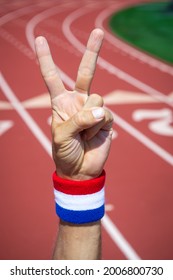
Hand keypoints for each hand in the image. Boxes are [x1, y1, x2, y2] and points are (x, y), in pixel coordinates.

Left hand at [35, 29, 112, 179]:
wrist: (80, 169)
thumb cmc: (65, 152)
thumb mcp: (62, 135)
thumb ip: (78, 120)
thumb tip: (100, 109)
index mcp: (61, 103)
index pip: (52, 77)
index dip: (46, 59)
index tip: (40, 40)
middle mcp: (78, 101)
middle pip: (85, 72)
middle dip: (92, 52)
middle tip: (98, 31)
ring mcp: (93, 108)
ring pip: (96, 97)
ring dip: (89, 118)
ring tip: (84, 134)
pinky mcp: (106, 118)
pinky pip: (105, 113)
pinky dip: (98, 126)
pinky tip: (93, 136)